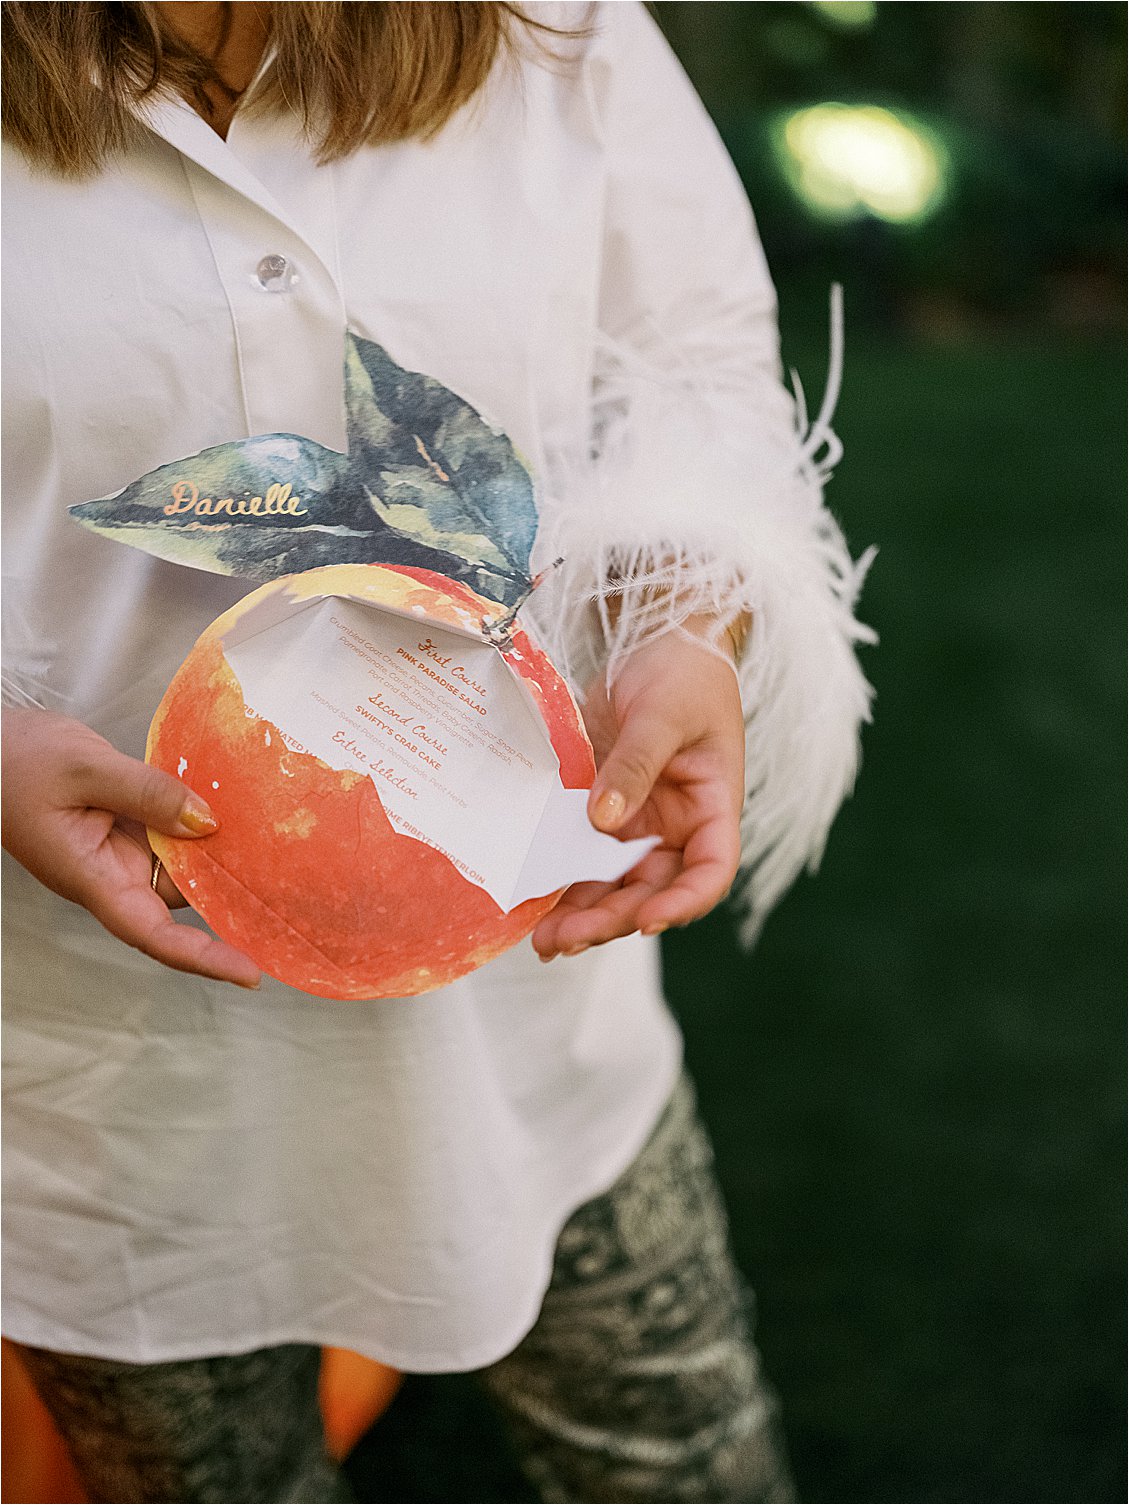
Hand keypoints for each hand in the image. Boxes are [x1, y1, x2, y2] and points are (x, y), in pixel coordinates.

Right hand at [2, 708, 260, 987]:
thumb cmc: (18, 762)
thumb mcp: (86, 768)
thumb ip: (149, 793)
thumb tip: (207, 822)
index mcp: (91, 877)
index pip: (152, 933)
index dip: (203, 957)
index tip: (250, 973)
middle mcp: (111, 873)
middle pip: (179, 900)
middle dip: (229, 900)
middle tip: (293, 893)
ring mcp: (120, 850)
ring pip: (183, 864)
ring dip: (221, 855)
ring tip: (280, 844)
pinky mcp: (127, 826)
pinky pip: (173, 833)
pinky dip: (202, 824)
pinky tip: (241, 809)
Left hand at [531, 629, 744, 959]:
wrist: (654, 637)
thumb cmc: (682, 672)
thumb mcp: (664, 714)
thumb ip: (636, 764)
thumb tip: (602, 818)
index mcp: (712, 809)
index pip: (710, 872)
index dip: (683, 903)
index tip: (647, 920)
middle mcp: (676, 827)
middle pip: (651, 890)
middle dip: (612, 920)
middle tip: (565, 940)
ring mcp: (637, 823)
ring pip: (613, 885)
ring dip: (582, 916)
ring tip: (543, 942)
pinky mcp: (599, 810)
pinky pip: (581, 857)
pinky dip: (561, 883)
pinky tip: (532, 903)